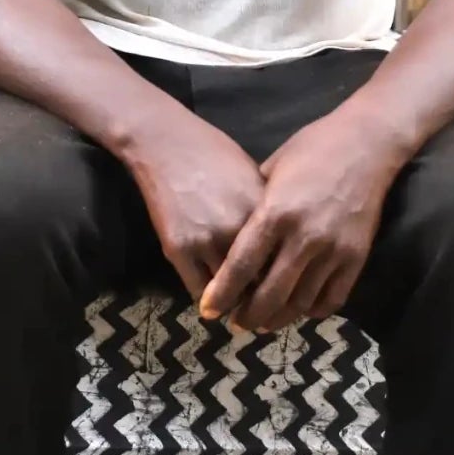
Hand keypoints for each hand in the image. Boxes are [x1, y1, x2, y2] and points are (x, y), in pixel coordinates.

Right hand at [122, 111, 269, 301]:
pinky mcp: (178, 248)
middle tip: (265, 311)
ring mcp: (206, 241)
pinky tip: (214, 301)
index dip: (287, 280)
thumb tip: (282, 246)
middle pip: (260, 283)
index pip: (284, 263)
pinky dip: (209, 300)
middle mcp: (238, 229)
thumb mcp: (254, 177)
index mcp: (263, 211)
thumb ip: (269, 214)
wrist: (166, 142)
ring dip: (236, 303)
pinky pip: (198, 291)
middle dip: (264, 299)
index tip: (285, 291)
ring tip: (239, 309)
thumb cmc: (214, 153)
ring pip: (230, 293)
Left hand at [199, 111, 405, 332]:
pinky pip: (332, 298)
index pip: (242, 265)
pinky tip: (298, 310)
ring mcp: (333, 250)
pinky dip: (312, 310)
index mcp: (275, 212)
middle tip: (236, 324)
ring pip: (300, 303)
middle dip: (248, 315)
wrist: (366, 144)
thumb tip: (232, 230)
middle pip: (270, 293)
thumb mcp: (271, 168)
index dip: (223, 292)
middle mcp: (303, 237)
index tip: (209, 309)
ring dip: (279, 318)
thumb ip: (252, 203)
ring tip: (263, 322)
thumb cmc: (311, 148)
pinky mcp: (356, 257)